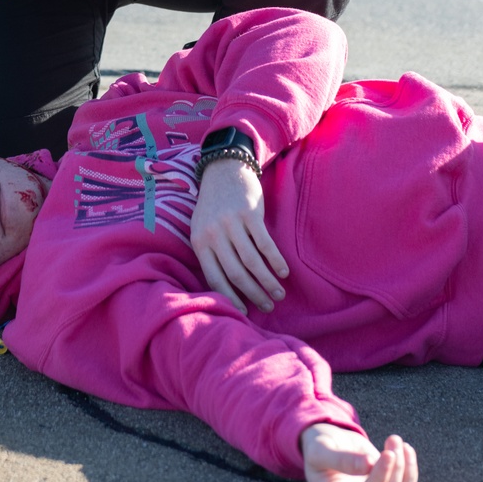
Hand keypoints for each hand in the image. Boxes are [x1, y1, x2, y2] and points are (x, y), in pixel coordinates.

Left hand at [190, 157, 287, 312]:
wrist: (223, 169)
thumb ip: (210, 253)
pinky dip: (275, 260)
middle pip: (236, 273)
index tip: (246, 312)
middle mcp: (214, 234)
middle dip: (254, 294)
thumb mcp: (202, 228)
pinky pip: (265, 243)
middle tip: (268, 306)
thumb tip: (226, 288)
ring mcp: (231, 223)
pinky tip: (283, 271)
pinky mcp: (249, 214)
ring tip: (278, 294)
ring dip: (268, 281)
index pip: (214, 278)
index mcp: (199, 241)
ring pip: (252, 261)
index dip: (231, 298)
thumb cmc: (213, 205)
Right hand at [300, 424, 417, 481]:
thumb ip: (341, 458)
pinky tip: (406, 451)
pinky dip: (410, 475)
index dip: (379, 479)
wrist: (327, 447)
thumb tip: (370, 464)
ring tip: (401, 443)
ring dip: (406, 473)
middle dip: (395, 469)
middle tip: (393, 438)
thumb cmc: (320, 446)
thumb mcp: (322, 448)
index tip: (389, 453)